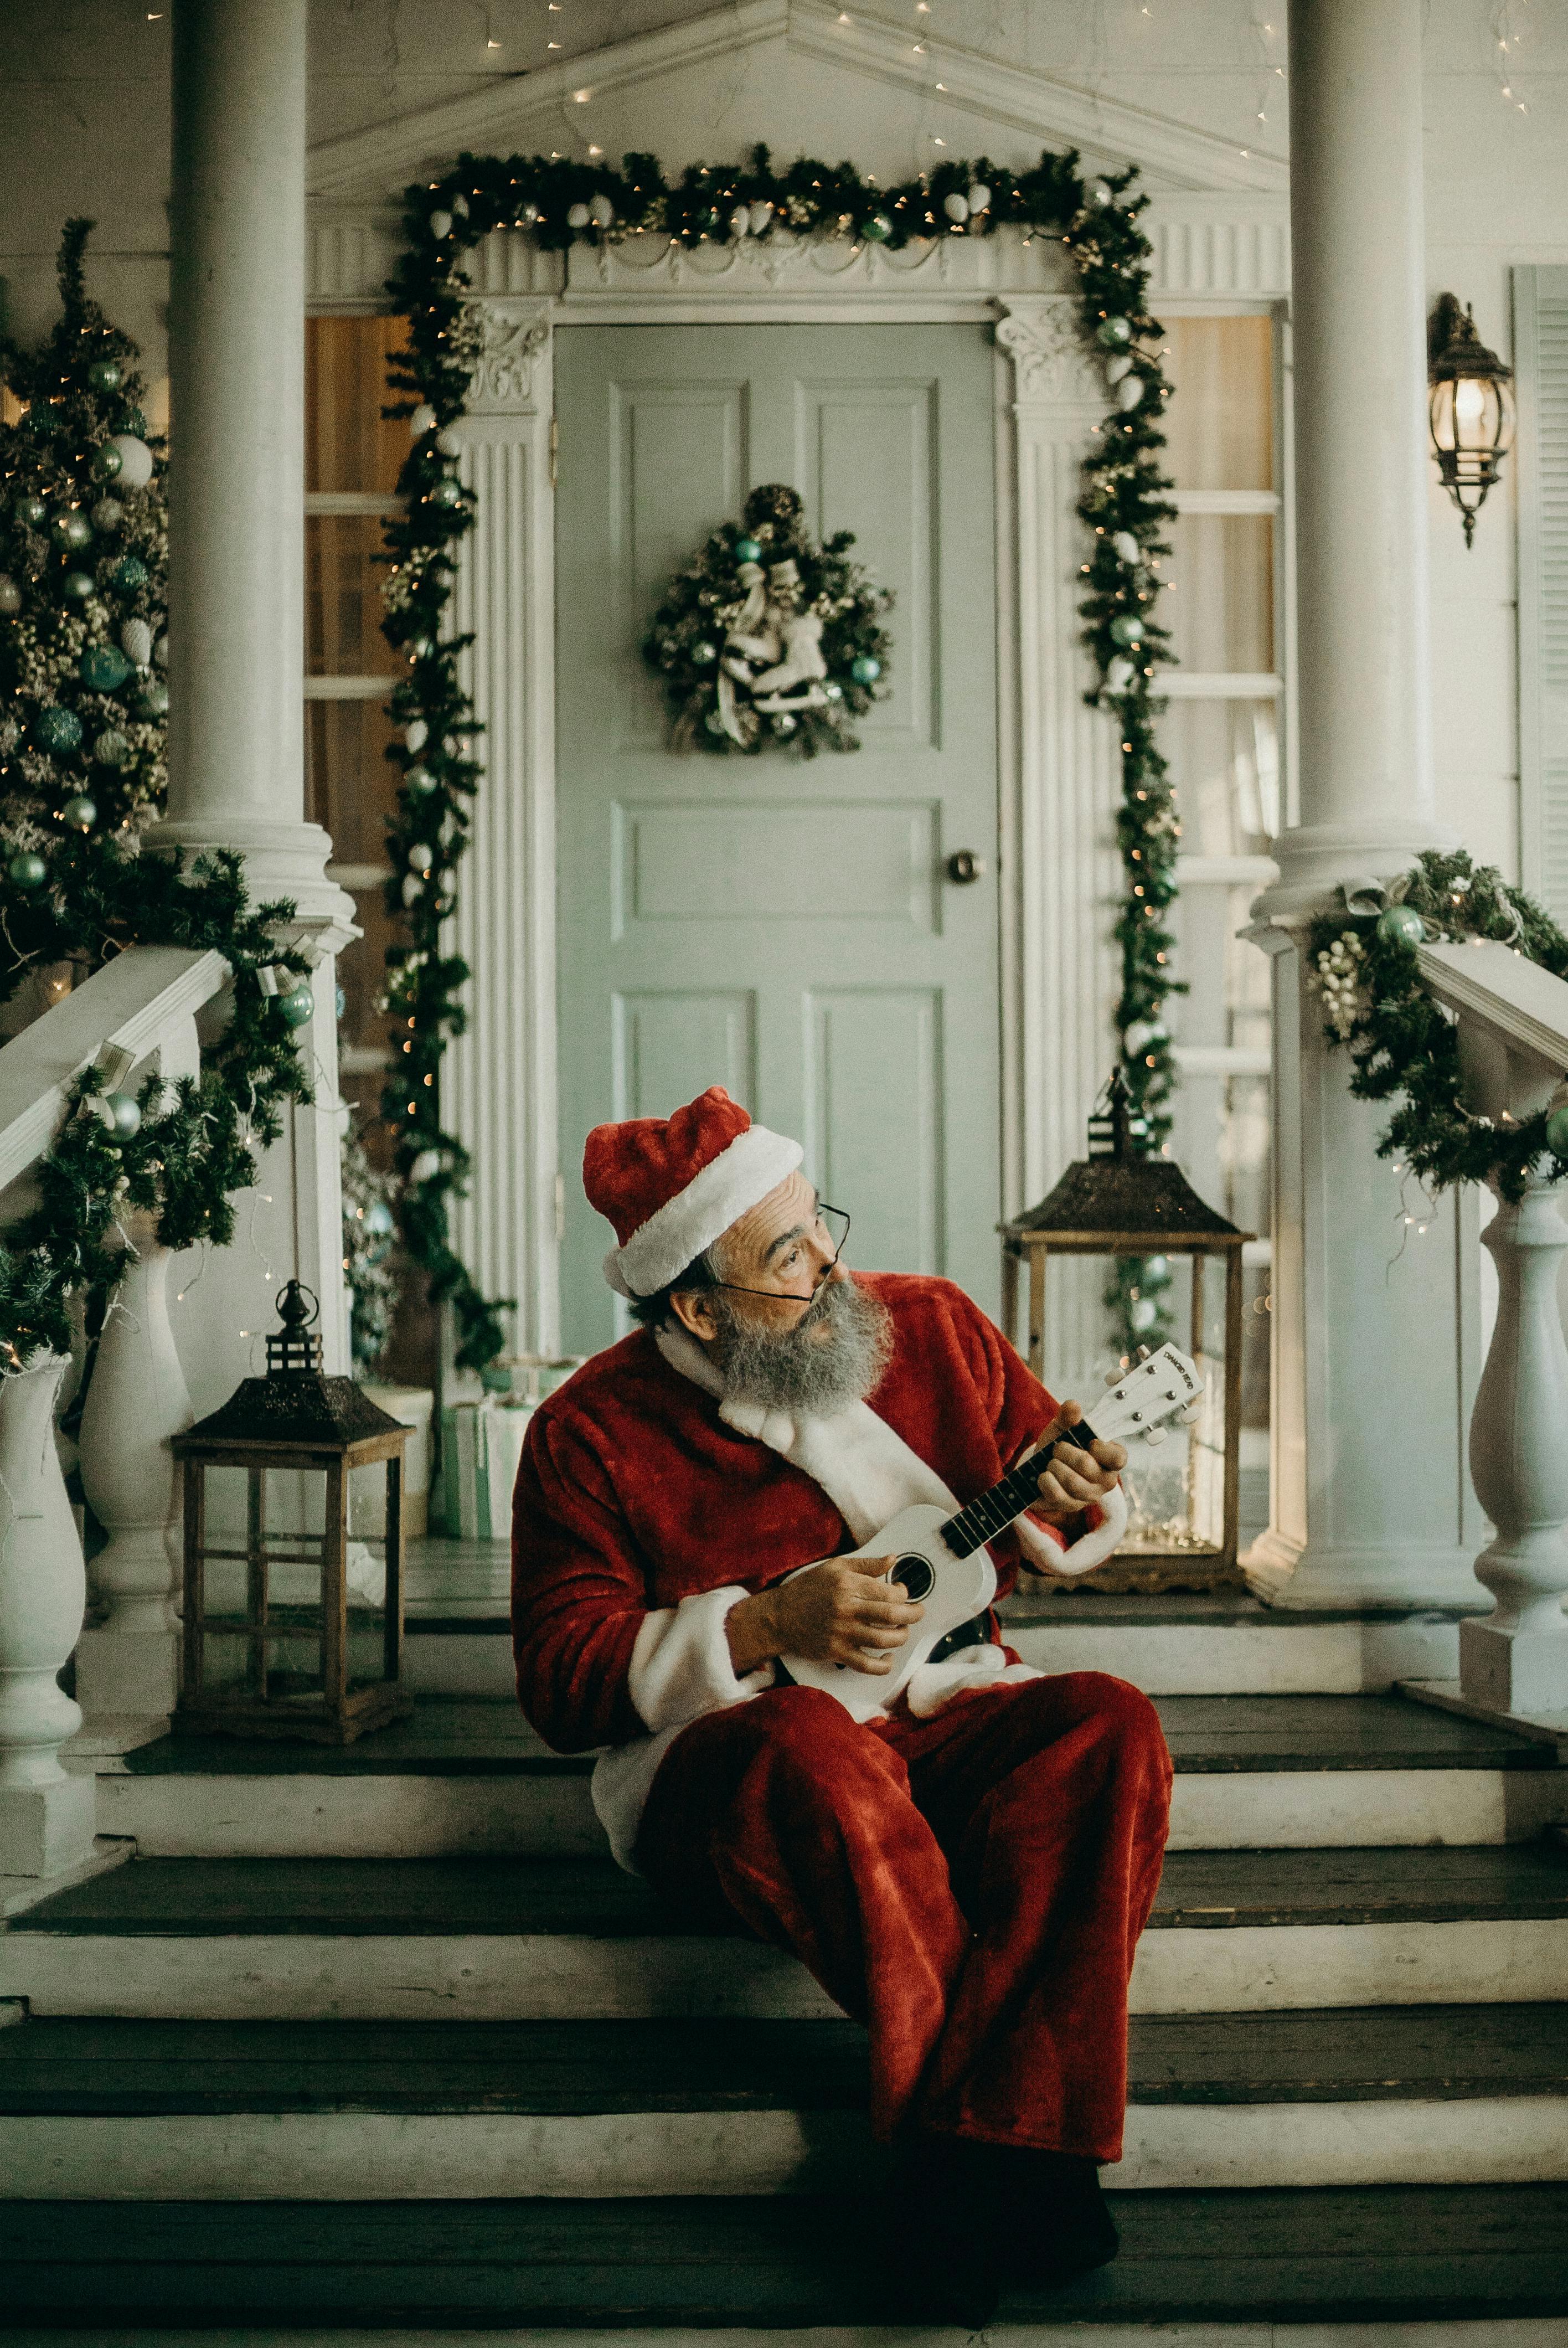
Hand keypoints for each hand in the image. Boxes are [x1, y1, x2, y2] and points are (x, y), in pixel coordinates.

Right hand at [726, 1560, 924, 1677]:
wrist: (779, 1616)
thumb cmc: (809, 1589)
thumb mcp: (835, 1567)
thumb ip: (866, 1564)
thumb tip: (893, 1559)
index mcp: (847, 1584)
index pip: (888, 1591)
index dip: (904, 1593)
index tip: (903, 1593)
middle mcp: (845, 1608)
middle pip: (892, 1614)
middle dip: (913, 1614)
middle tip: (918, 1613)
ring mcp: (841, 1632)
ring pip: (883, 1639)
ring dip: (901, 1637)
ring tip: (902, 1632)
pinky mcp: (836, 1652)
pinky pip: (866, 1664)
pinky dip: (883, 1664)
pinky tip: (888, 1657)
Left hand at [1027, 1401, 1125, 1527]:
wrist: (1040, 1467)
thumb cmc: (1060, 1446)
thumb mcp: (1063, 1427)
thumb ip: (1069, 1415)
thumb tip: (1073, 1406)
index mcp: (1112, 1458)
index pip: (1118, 1457)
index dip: (1101, 1449)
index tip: (1088, 1442)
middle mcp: (1106, 1480)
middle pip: (1086, 1466)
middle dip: (1064, 1451)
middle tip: (1058, 1448)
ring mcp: (1089, 1496)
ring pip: (1072, 1482)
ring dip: (1054, 1466)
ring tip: (1051, 1462)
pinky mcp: (1072, 1506)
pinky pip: (1058, 1495)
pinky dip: (1046, 1481)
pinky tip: (1044, 1476)